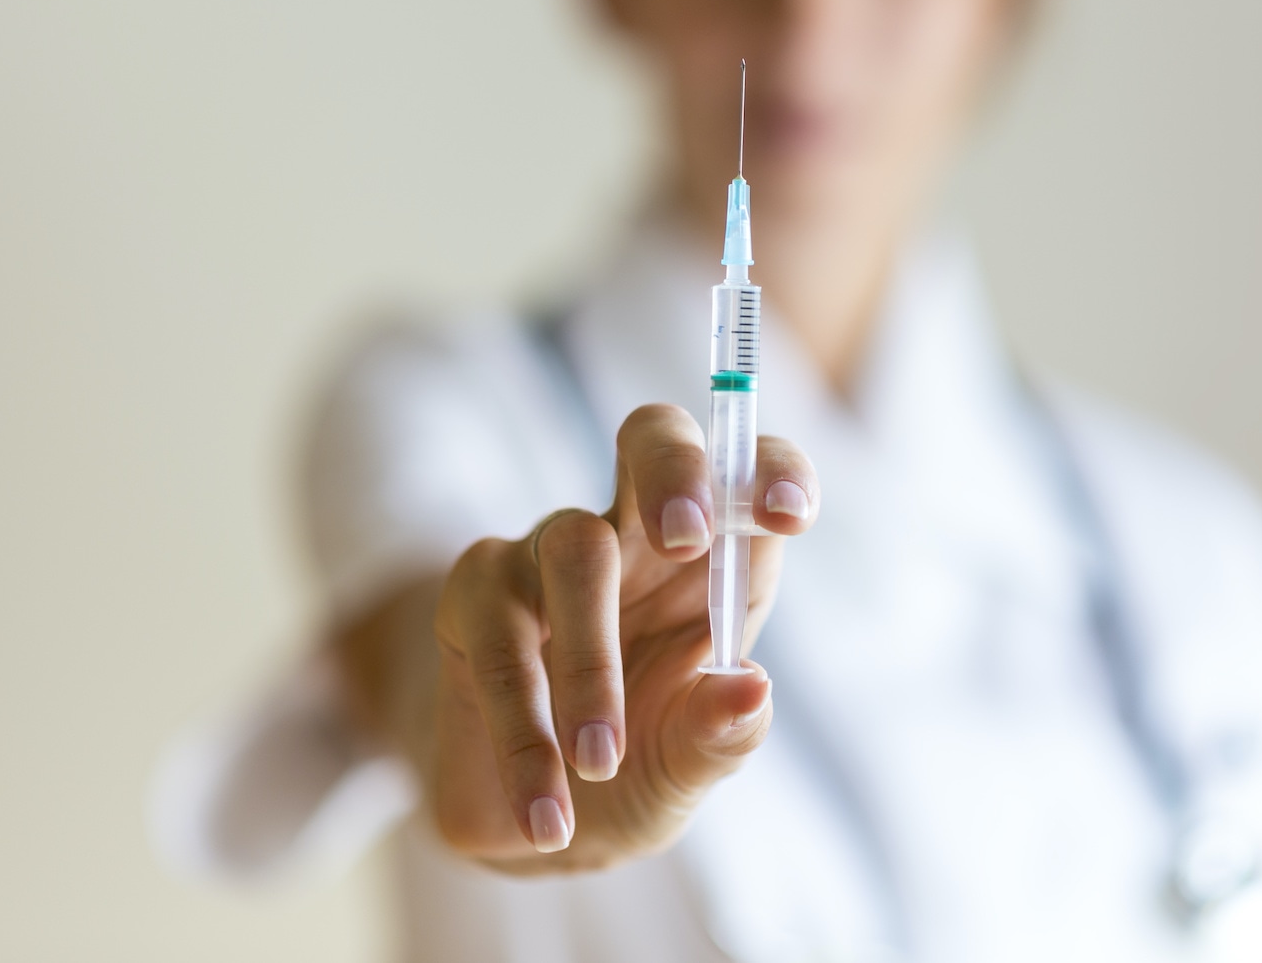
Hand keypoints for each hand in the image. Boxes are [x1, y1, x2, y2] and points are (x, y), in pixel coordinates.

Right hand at [336, 402, 817, 873]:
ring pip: (573, 548)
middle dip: (675, 474)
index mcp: (714, 558)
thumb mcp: (689, 763)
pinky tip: (544, 811)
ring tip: (600, 762)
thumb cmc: (637, 768)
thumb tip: (749, 689)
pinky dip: (524, 732)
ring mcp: (546, 551)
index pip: (750, 471)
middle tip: (688, 539)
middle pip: (651, 437)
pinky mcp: (474, 595)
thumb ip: (721, 732)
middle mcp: (633, 531)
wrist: (535, 824)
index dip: (773, 473)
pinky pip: (499, 639)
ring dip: (591, 662)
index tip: (788, 518)